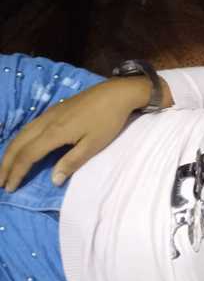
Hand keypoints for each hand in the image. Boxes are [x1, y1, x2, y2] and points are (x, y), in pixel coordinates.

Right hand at [0, 76, 155, 191]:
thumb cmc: (108, 120)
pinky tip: (21, 147)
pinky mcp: (54, 110)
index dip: (16, 172)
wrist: (117, 93)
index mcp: (54, 133)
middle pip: (17, 144)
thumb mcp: (93, 144)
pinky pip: (28, 128)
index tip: (9, 187)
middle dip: (6, 164)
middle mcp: (45, 122)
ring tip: (5, 168)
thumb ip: (72, 162)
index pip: (27, 156)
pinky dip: (19, 141)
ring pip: (20, 134)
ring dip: (10, 152)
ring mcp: (48, 114)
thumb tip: (53, 180)